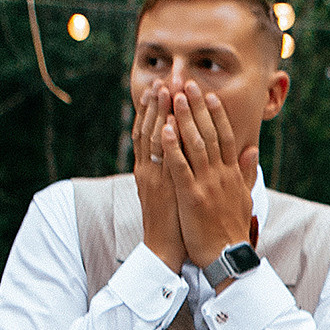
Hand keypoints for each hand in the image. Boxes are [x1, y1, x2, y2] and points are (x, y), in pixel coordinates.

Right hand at [132, 81, 187, 273]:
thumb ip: (176, 169)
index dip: (154, 110)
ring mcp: (153, 178)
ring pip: (153, 141)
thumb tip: (181, 152)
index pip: (151, 133)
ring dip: (158, 115)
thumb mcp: (174, 189)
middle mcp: (148, 170)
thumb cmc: (173, 221)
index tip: (160, 88)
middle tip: (160, 80)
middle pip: (149, 131)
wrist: (164, 249)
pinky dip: (166, 144)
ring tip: (163, 91)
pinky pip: (164, 164)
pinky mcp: (162, 190)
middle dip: (154, 105)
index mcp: (151, 170)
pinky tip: (169, 125)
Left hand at [161, 81, 258, 275]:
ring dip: (183, 118)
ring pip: (194, 144)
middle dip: (197, 107)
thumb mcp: (244, 197)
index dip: (216, 114)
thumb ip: (247, 172)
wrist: (227, 256)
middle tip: (187, 84)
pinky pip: (180, 166)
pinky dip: (172, 146)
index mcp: (232, 174)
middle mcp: (221, 174)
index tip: (208, 95)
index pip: (226, 137)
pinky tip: (164, 128)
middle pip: (210, 133)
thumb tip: (253, 150)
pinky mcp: (192, 196)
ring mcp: (206, 184)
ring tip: (174, 97)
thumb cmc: (231, 229)